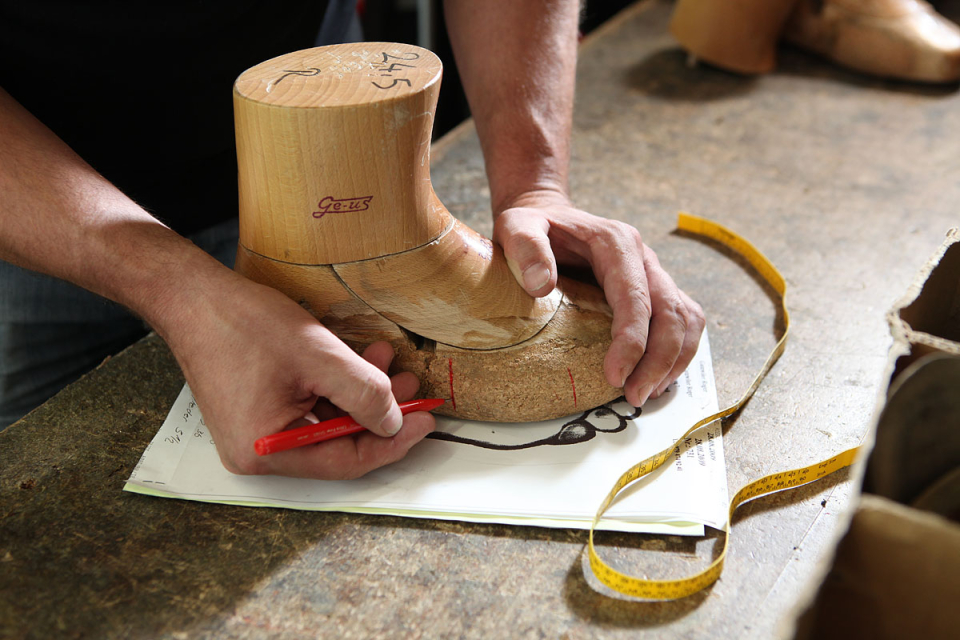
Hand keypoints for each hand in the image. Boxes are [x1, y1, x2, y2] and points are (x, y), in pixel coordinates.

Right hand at [163, 271, 434, 478]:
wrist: (192, 297)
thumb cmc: (242, 323)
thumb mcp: (318, 356)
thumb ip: (364, 392)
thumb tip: (395, 423)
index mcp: (266, 452)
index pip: (346, 461)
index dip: (392, 441)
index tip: (425, 419)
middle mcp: (258, 453)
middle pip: (337, 445)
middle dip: (379, 413)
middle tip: (412, 387)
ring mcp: (255, 434)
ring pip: (327, 424)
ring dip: (360, 395)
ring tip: (388, 362)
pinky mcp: (257, 412)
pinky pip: (309, 410)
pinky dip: (335, 388)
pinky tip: (358, 360)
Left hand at [494, 189, 704, 406]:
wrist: (545, 216)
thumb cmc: (531, 226)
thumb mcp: (516, 227)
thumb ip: (526, 249)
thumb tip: (541, 285)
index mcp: (615, 242)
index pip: (636, 296)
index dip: (631, 339)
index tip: (615, 375)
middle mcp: (642, 257)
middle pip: (671, 312)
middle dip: (658, 360)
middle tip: (634, 397)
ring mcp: (652, 273)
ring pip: (685, 318)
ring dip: (673, 360)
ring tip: (647, 393)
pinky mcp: (652, 290)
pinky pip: (681, 320)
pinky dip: (677, 352)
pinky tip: (655, 378)